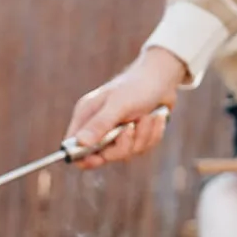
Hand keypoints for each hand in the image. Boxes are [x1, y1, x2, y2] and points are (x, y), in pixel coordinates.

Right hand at [67, 46, 186, 169]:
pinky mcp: (135, 137)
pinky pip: (142, 148)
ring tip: (147, 116)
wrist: (163, 77)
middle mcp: (98, 128)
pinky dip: (153, 134)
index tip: (98, 159)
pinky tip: (155, 117)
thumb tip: (81, 142)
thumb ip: (100, 124)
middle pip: (103, 156)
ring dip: (143, 136)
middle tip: (131, 127)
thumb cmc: (137, 85)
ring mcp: (117, 134)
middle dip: (123, 145)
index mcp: (86, 117)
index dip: (82, 157)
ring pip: (126, 154)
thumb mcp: (118, 104)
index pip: (73, 147)